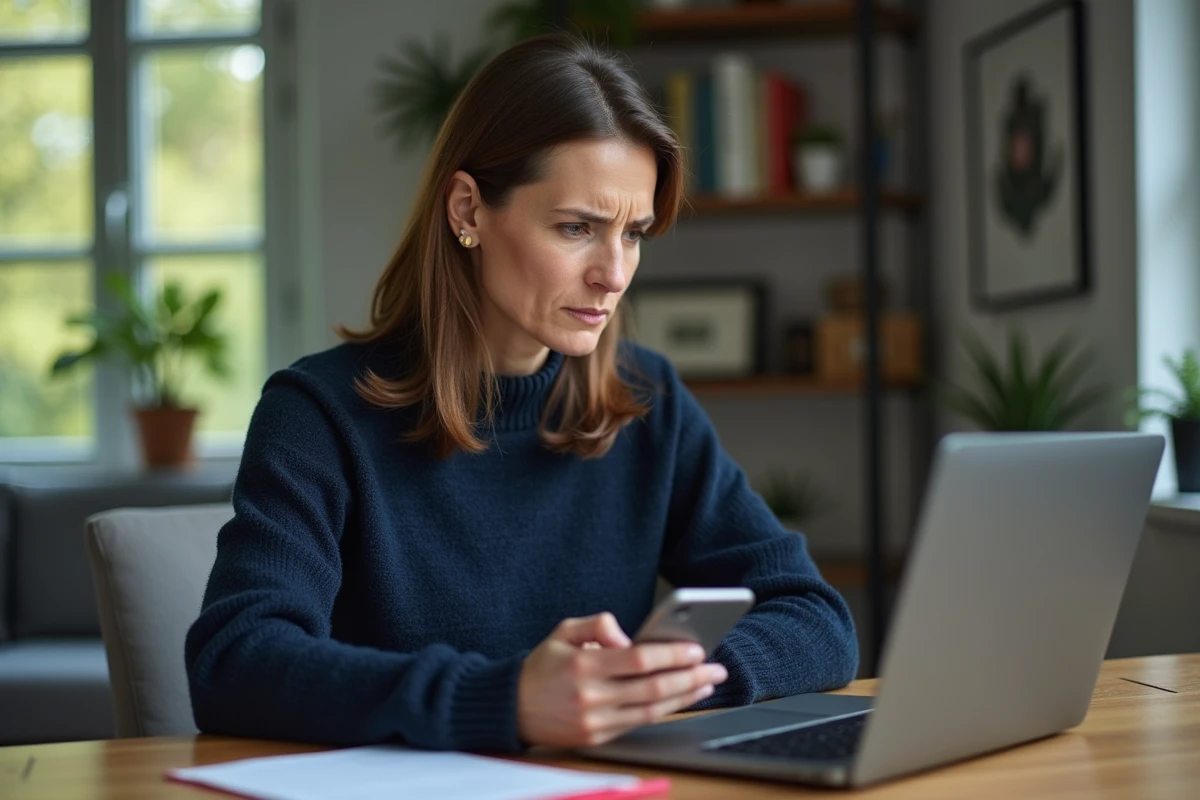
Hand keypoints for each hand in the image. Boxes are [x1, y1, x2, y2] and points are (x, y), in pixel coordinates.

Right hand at [517, 612, 728, 747]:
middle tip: (717, 669)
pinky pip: (638, 723)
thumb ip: (598, 625)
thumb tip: (628, 637)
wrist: (512, 708)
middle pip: (654, 688)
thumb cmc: (543, 665)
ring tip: (706, 685)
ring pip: (652, 710)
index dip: (672, 655)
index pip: (640, 660)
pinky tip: (681, 699)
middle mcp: (591, 697)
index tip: (697, 649)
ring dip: (685, 698)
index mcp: (584, 666)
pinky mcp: (597, 738)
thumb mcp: (564, 631)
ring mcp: (595, 722)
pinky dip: (664, 711)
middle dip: (691, 678)